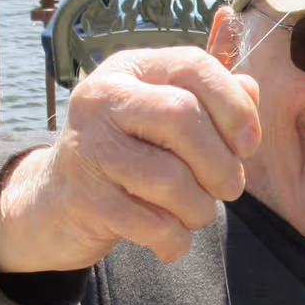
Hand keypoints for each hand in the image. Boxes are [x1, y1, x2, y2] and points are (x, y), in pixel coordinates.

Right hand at [0, 47, 260, 271]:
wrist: (54, 201)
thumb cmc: (129, 154)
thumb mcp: (164, 119)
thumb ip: (212, 101)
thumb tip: (250, 89)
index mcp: (131, 69)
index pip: (192, 66)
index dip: (233, 105)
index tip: (248, 143)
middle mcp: (102, 98)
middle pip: (183, 117)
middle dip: (220, 164)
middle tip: (228, 188)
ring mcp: (87, 147)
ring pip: (170, 178)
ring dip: (200, 208)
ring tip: (196, 214)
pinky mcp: (82, 197)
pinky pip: (150, 224)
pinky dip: (174, 238)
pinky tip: (172, 239)